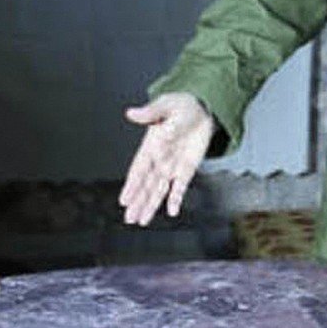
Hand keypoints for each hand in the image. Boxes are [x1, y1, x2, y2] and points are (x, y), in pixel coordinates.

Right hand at [119, 92, 214, 225]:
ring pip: (159, 190)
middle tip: (129, 219)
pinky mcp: (186, 169)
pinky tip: (172, 212)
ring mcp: (172, 167)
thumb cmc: (181, 105)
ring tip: (142, 221)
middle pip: (146, 185)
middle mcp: (158, 160)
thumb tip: (132, 113)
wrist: (202, 109)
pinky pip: (180, 188)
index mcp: (150, 146)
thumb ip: (150, 113)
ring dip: (151, 205)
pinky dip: (176, 199)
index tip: (124, 200)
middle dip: (138, 202)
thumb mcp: (166, 106)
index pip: (139, 169)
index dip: (132, 185)